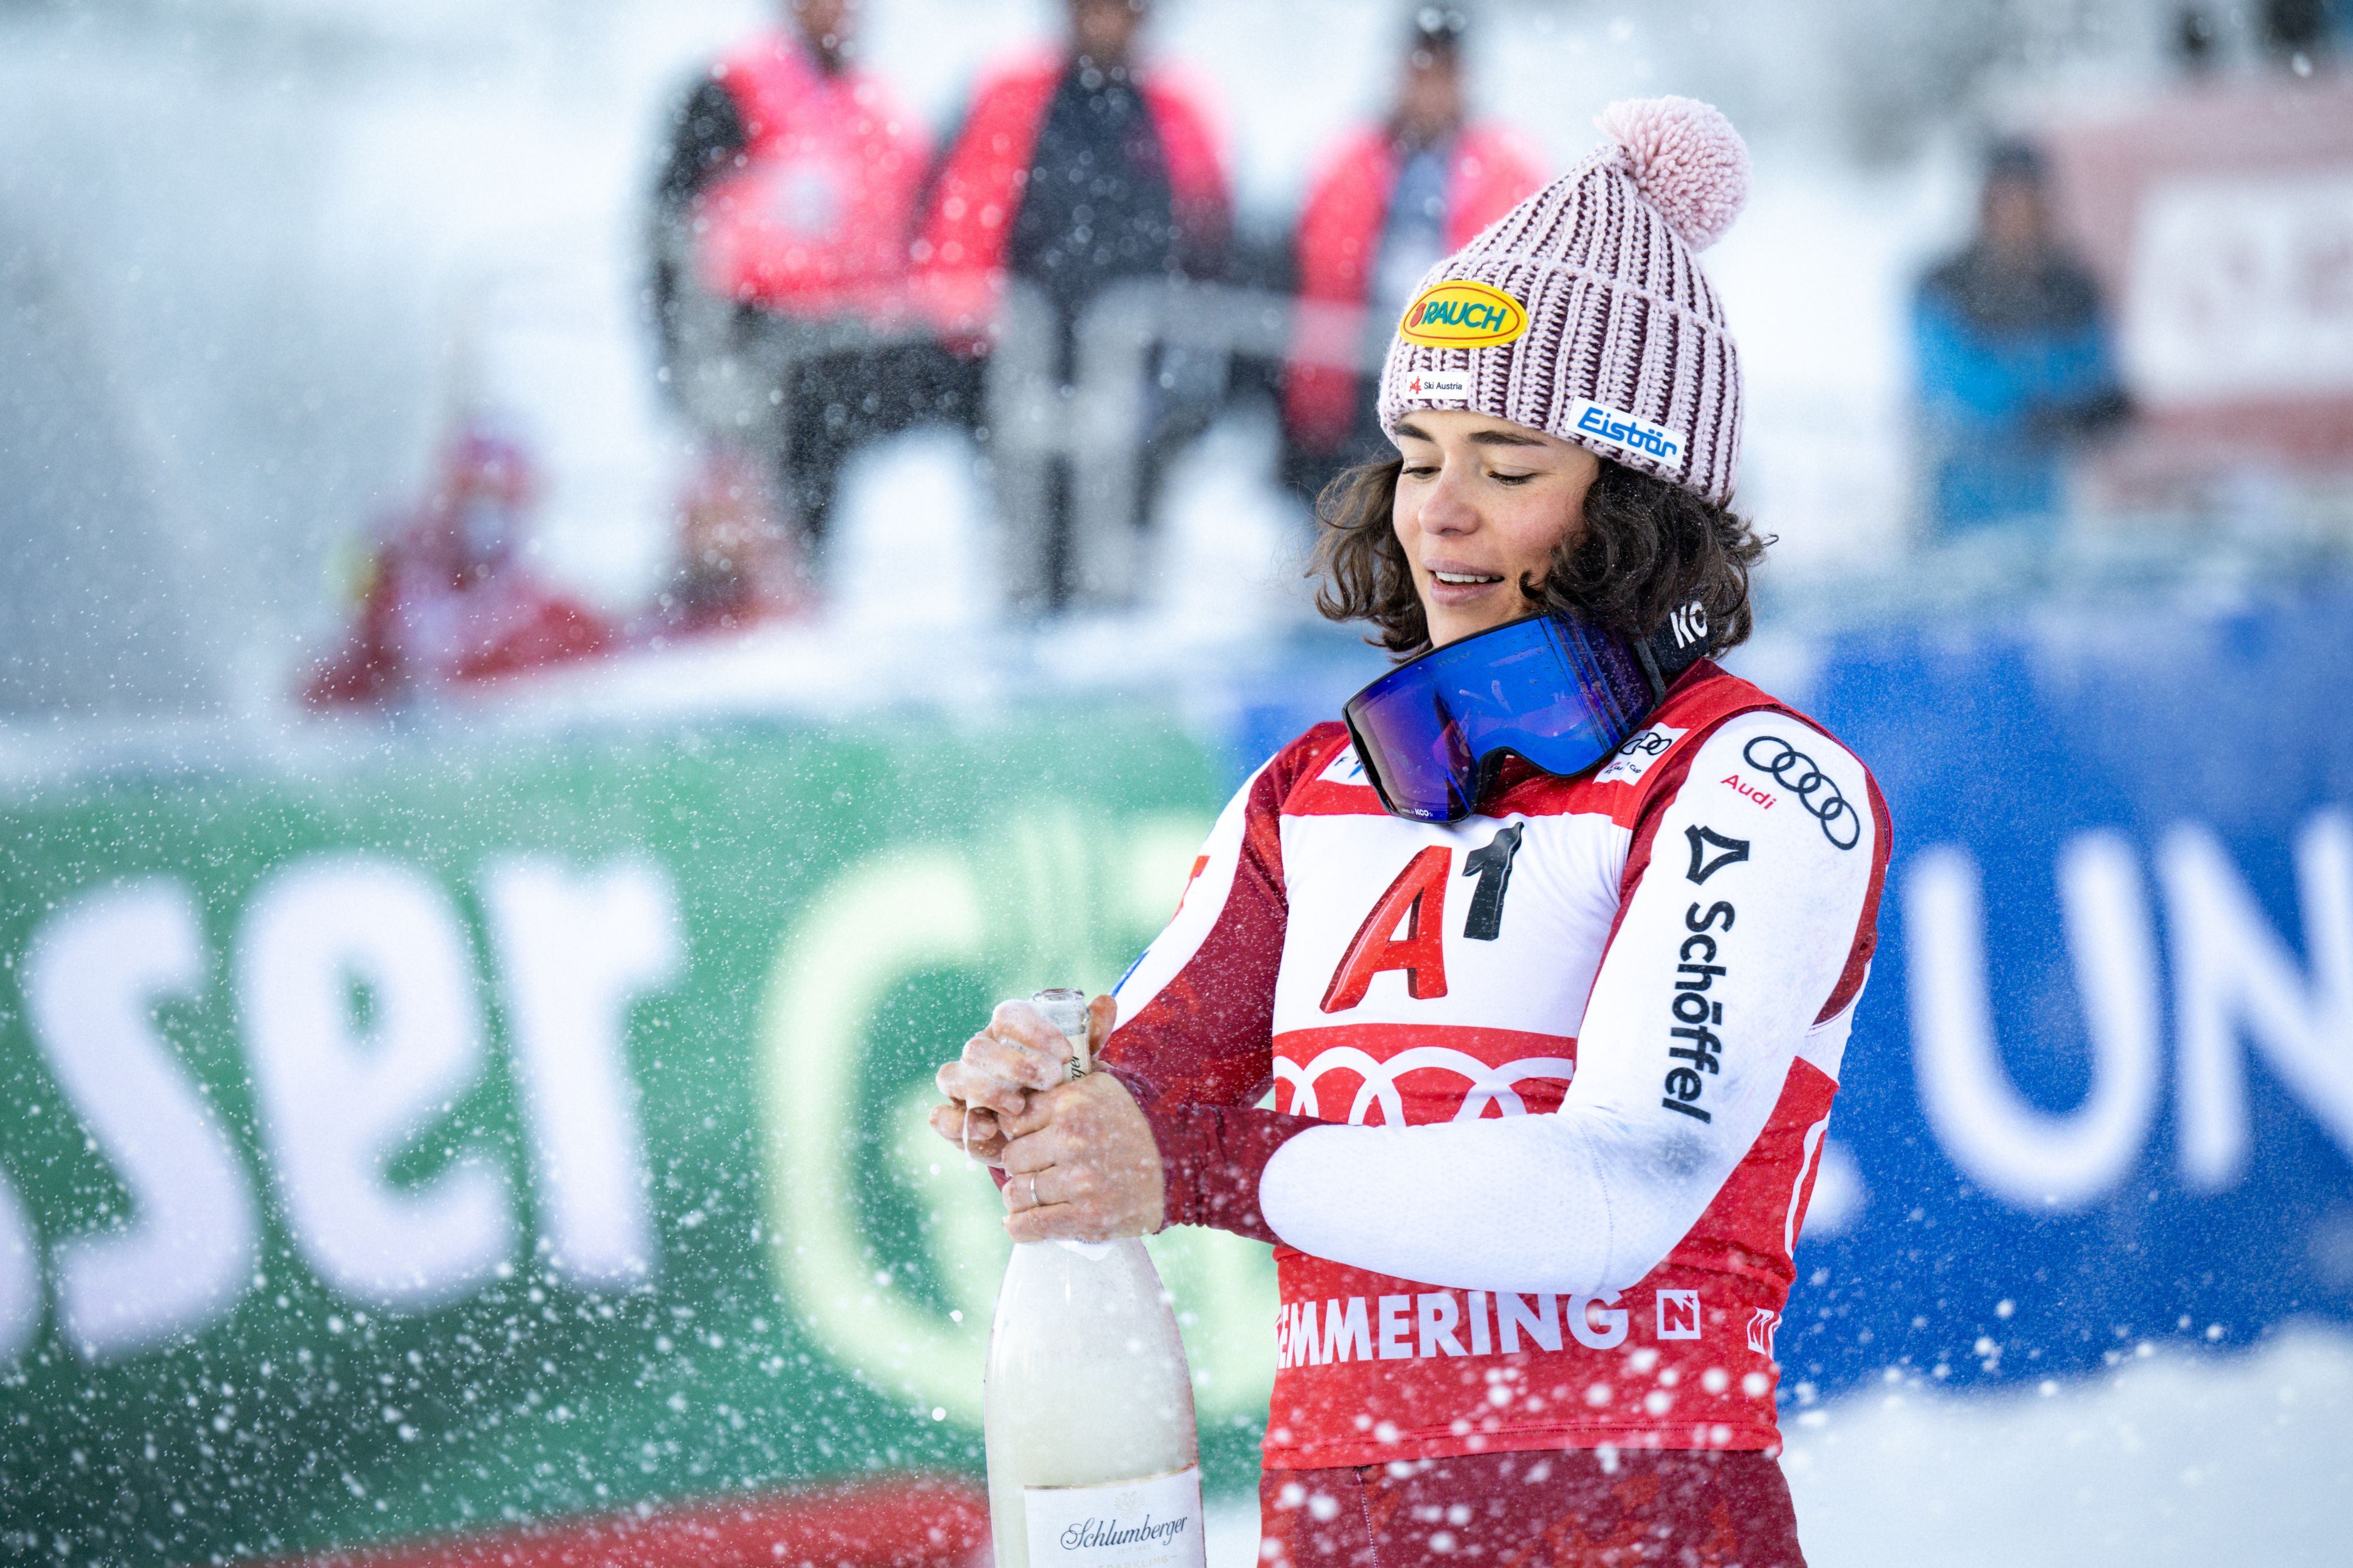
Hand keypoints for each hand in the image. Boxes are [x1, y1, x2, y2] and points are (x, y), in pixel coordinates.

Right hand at [928, 994, 1114, 1164]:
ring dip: (986, 1091)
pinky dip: (957, 1123)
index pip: (1007, 1016)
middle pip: (978, 1046)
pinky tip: (989, 1130)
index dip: (1034, 1031)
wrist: (1041, 1132)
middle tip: (1050, 1081)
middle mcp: (978, 1054)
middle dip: (1013, 1064)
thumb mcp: (1078, 1065)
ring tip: (1019, 1107)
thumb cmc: (1058, 1089)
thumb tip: (1106, 1001)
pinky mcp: (952, 1118)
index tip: (1066, 1054)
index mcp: (1005, 1033)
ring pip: (953, 1075)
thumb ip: (1091, 1035)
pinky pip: (940, 1116)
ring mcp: (961, 1085)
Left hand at [998, 1071, 1165, 1242]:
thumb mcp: (1104, 1087)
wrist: (1186, 1163)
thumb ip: (1066, 1086)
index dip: (1018, 1134)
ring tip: (1031, 1197)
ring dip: (1019, 1197)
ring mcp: (1079, 1181)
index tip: (1028, 1142)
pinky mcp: (1088, 1217)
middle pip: (1012, 1158)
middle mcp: (1071, 1139)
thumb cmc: (1141, 1123)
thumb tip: (1025, 1089)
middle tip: (1032, 1171)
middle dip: (1020, 1166)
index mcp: (1071, 1104)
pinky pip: (1031, 1225)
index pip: (1014, 1121)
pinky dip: (1020, 1227)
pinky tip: (1021, 1223)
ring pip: (1017, 1193)